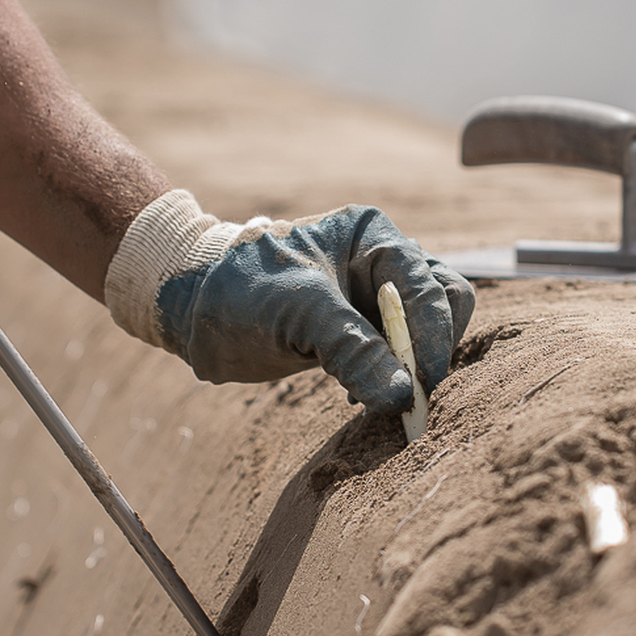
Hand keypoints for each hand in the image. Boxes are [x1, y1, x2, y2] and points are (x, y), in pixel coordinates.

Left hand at [107, 193, 473, 414]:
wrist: (193, 310)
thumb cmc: (240, 290)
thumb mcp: (295, 311)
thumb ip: (351, 348)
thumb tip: (402, 395)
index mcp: (372, 235)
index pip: (428, 283)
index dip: (430, 334)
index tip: (419, 382)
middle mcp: (381, 262)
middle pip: (442, 305)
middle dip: (429, 350)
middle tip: (408, 394)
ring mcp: (373, 298)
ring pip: (426, 334)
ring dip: (412, 369)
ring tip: (382, 399)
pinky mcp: (361, 333)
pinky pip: (398, 358)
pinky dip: (392, 381)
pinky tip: (360, 399)